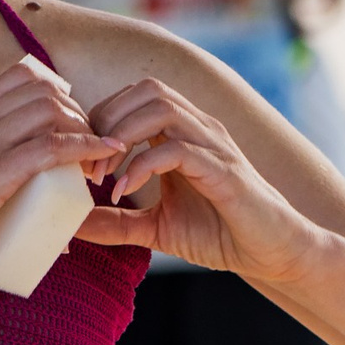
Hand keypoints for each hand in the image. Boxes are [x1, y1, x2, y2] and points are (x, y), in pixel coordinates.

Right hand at [0, 57, 128, 295]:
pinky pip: (50, 146)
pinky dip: (85, 147)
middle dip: (79, 114)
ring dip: (86, 132)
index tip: (72, 126)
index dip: (59, 95)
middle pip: (45, 91)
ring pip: (52, 111)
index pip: (22, 77)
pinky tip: (101, 156)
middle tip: (91, 150)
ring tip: (97, 163)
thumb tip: (10, 188)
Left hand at [76, 78, 329, 282]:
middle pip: (145, 90)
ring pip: (162, 107)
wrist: (273, 254)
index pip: (134, 97)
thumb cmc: (220, 233)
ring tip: (102, 175)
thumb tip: (71, 223)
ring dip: (122, 135)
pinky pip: (178, 149)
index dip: (100, 119)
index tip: (80, 160)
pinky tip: (125, 190)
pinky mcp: (225, 171)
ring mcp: (215, 145)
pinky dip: (144, 164)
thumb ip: (115, 222)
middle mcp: (200, 129)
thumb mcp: (154, 227)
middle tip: (87, 166)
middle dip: (106, 121)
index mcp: (183, 133)